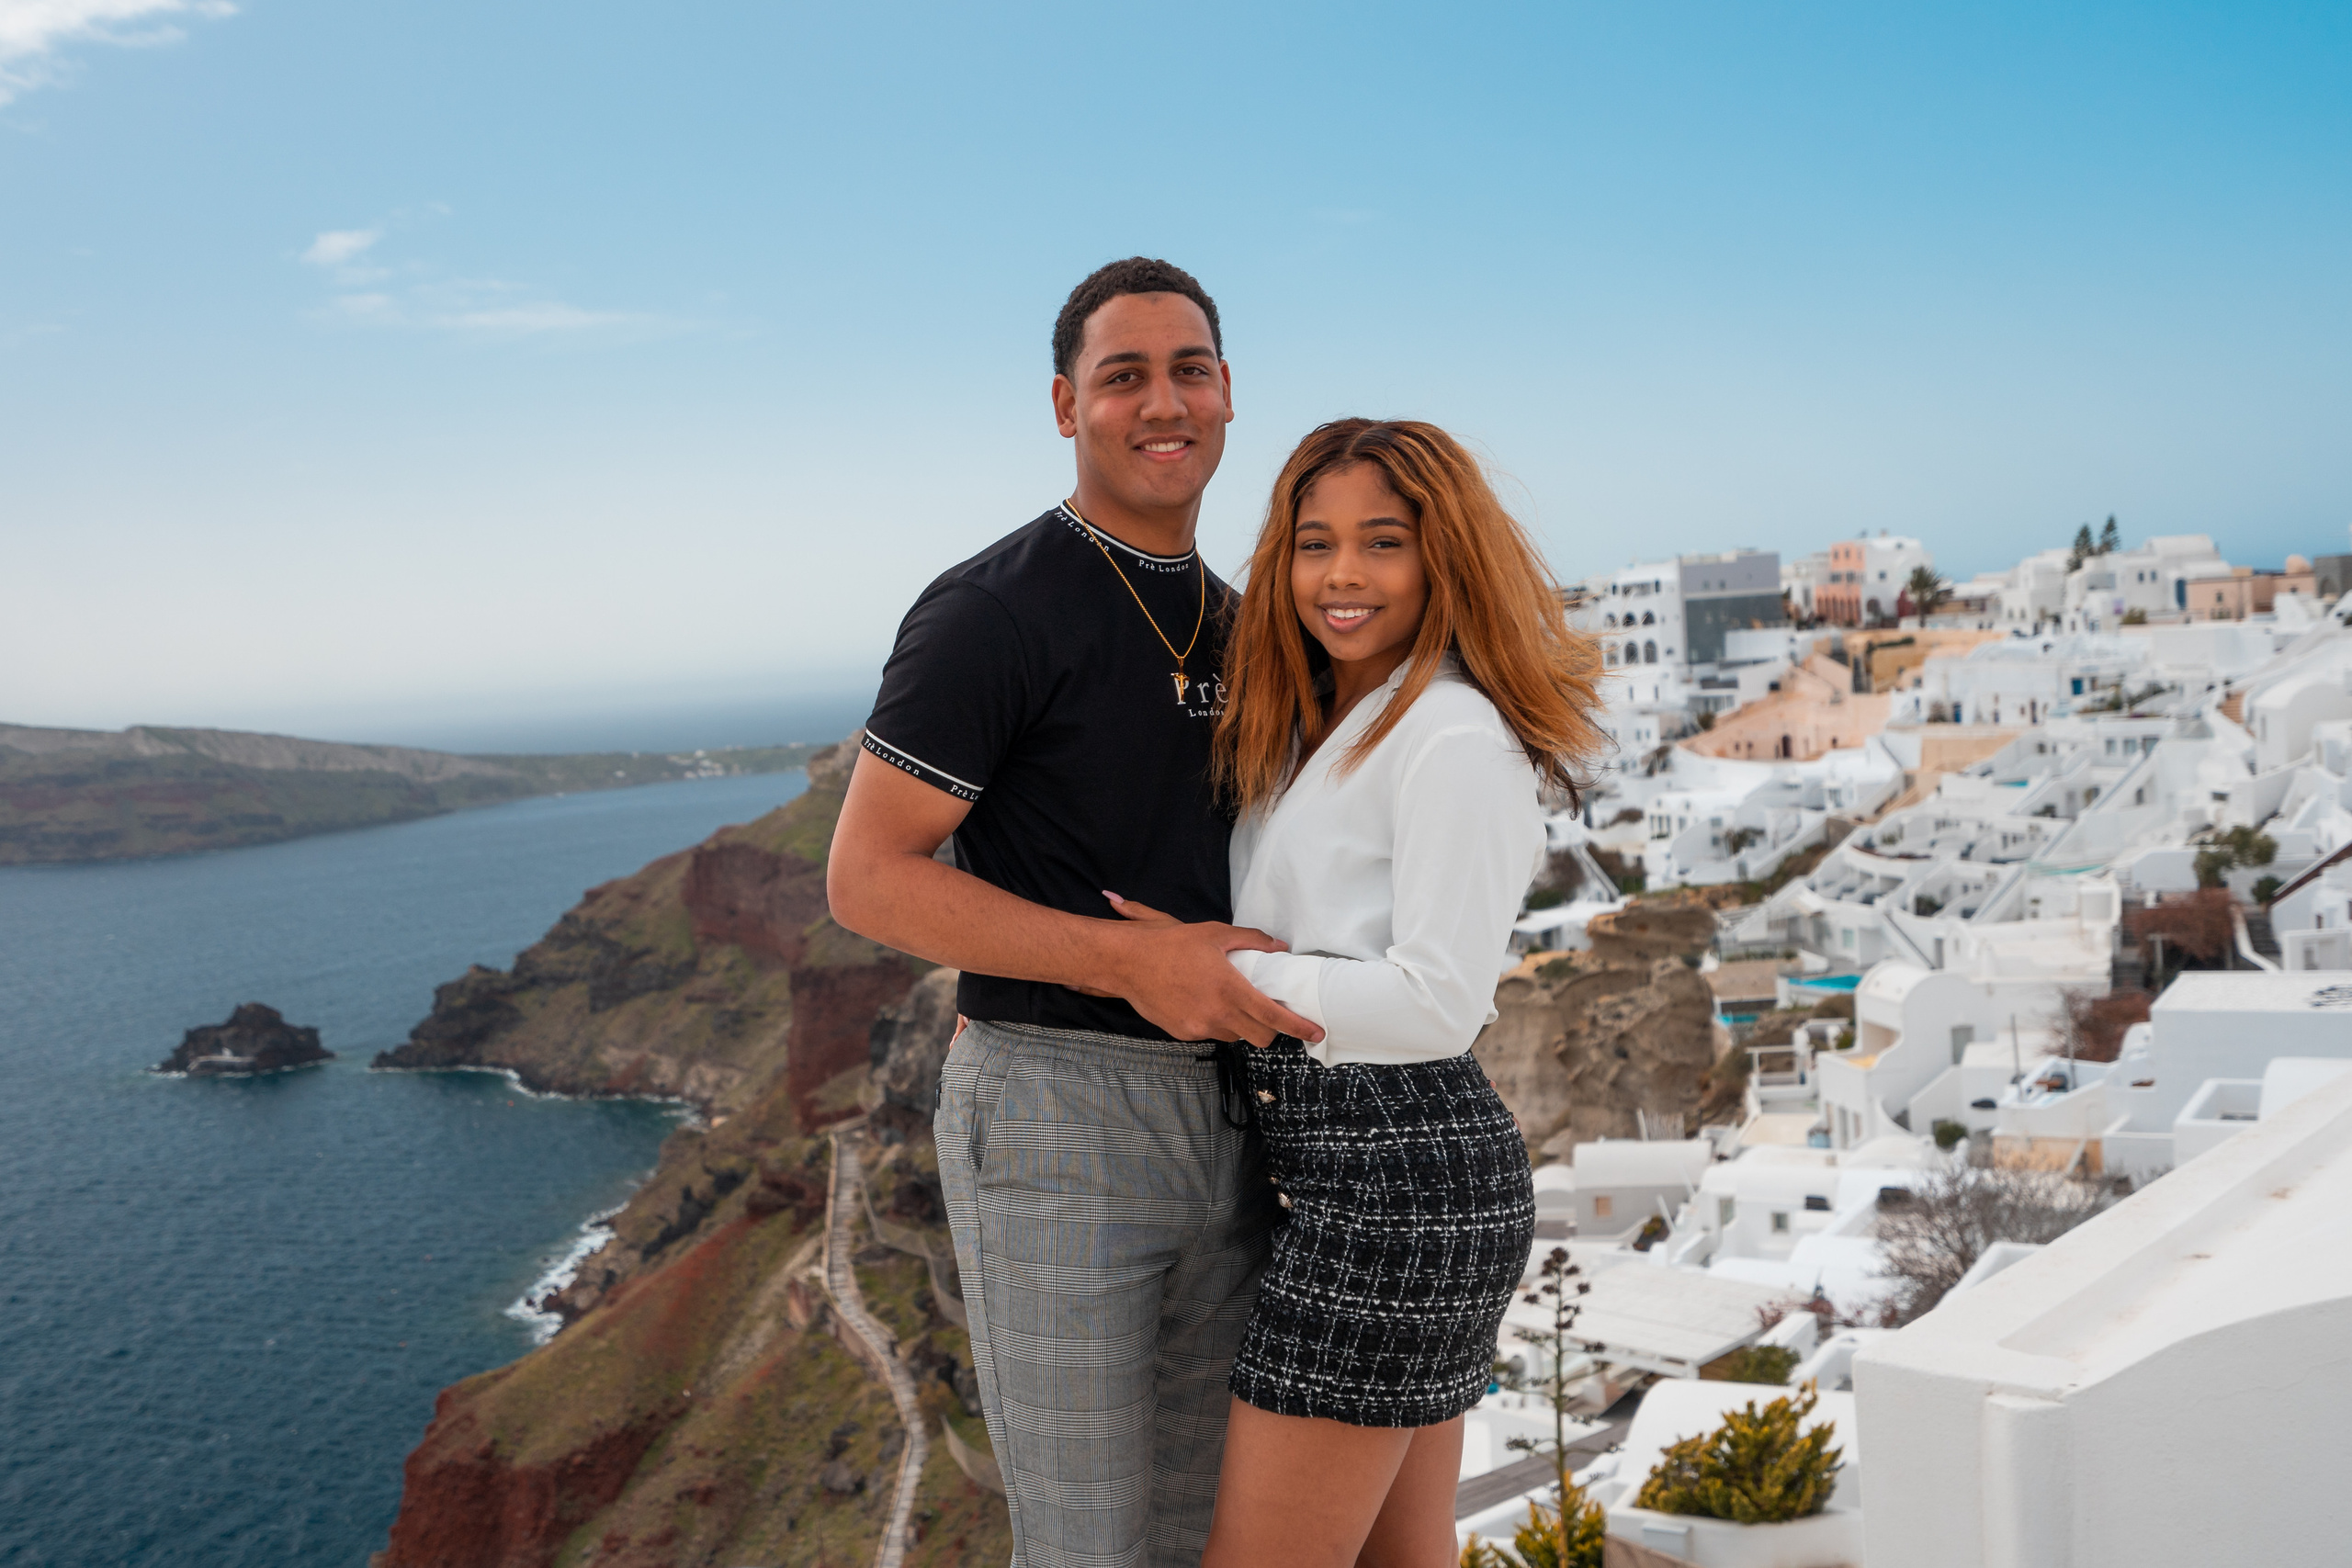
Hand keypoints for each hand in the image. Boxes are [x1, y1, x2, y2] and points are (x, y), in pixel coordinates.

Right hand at [1100, 892, 1324, 1047]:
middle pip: (1259, 1037)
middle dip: (1270, 1030)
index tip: (1316, 1032)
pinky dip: (1215, 1022)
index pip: (1273, 1017)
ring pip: (1234, 1035)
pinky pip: (1210, 1033)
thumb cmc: (1170, 944)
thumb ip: (1251, 940)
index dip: (1298, 1027)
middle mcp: (1217, 1014)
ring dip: (1240, 1024)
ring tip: (1229, 1001)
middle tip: (1270, 1013)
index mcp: (1230, 989)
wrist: (1127, 962)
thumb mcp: (1214, 933)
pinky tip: (1203, 1002)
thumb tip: (1279, 946)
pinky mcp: (1183, 1034)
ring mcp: (1199, 1028)